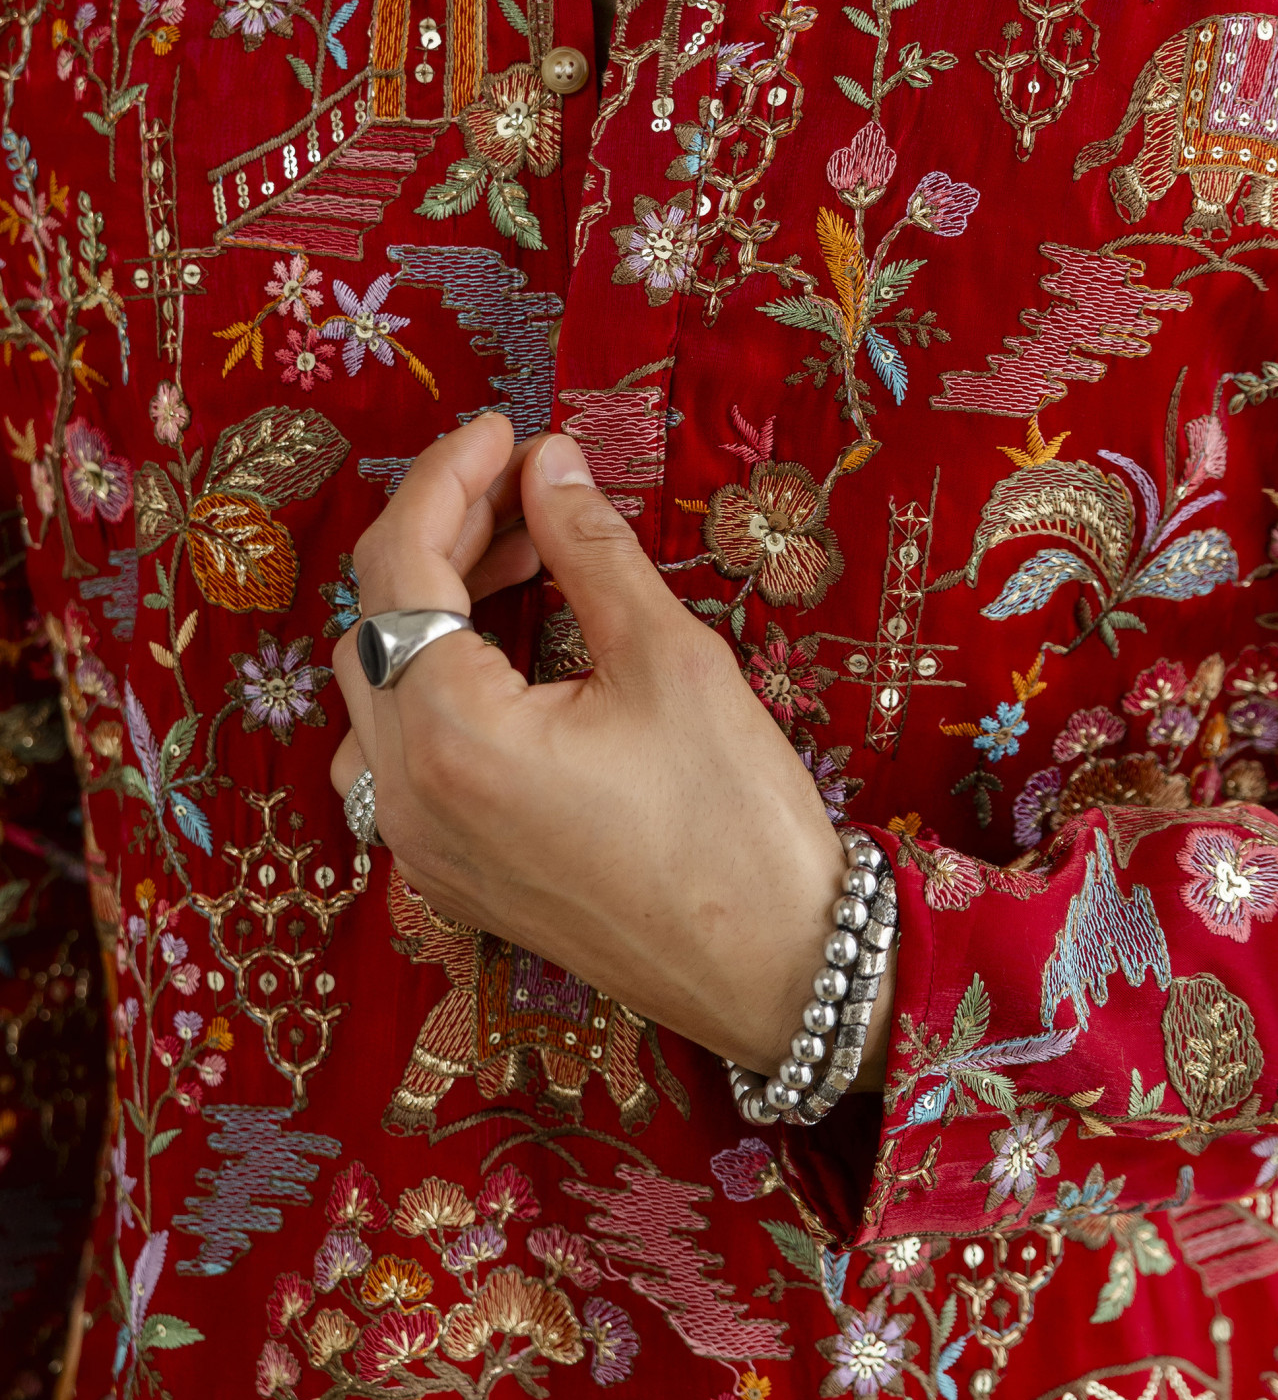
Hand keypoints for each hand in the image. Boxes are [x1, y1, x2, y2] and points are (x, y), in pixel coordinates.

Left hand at [330, 413, 894, 1082]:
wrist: (777, 970)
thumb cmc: (734, 820)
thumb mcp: (670, 659)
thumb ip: (590, 548)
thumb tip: (549, 463)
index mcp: (451, 737)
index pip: (401, 567)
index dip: (447, 478)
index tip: (505, 429)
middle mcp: (407, 795)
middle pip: (378, 622)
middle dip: (445, 534)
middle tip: (529, 484)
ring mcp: (420, 844)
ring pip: (379, 688)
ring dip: (433, 606)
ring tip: (524, 557)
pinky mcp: (449, 871)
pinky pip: (398, 753)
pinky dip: (435, 681)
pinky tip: (503, 651)